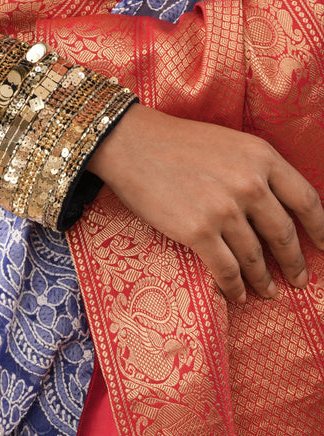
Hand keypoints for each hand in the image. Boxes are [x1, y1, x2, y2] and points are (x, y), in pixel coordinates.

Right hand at [87, 104, 323, 302]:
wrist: (129, 142)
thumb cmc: (177, 142)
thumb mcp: (228, 143)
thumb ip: (257, 170)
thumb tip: (278, 208)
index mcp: (260, 156)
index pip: (306, 199)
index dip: (321, 229)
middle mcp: (249, 183)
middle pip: (284, 234)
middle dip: (295, 263)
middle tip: (300, 279)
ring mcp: (224, 209)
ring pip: (256, 257)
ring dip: (264, 280)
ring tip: (269, 291)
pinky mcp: (198, 231)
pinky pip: (228, 270)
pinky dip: (236, 287)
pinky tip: (238, 294)